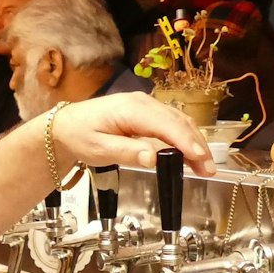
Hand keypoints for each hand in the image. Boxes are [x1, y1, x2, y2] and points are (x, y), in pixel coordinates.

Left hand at [32, 92, 214, 174]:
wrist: (65, 126)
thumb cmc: (80, 136)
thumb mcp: (98, 149)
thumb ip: (127, 153)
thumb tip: (153, 158)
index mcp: (131, 109)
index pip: (166, 125)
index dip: (186, 142)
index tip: (200, 159)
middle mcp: (143, 103)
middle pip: (178, 123)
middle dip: (196, 146)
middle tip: (209, 170)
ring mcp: (146, 106)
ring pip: (178, 122)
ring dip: (194, 143)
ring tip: (205, 166)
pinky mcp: (147, 113)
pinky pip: (171, 124)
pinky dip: (184, 138)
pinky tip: (191, 154)